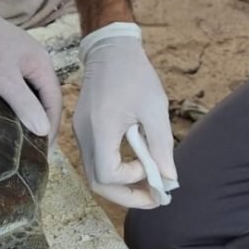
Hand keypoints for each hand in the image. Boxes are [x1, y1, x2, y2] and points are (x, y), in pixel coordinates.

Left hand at [0, 0, 60, 136]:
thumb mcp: (2, 78)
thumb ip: (24, 103)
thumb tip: (44, 130)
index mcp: (41, 64)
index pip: (55, 102)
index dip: (51, 127)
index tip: (43, 151)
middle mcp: (36, 60)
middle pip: (45, 96)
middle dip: (42, 120)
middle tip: (34, 147)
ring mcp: (21, 57)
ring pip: (31, 90)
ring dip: (29, 111)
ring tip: (22, 134)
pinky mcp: (4, 57)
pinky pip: (18, 83)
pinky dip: (17, 100)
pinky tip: (8, 111)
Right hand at [73, 23, 176, 208]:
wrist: (109, 50)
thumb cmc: (134, 75)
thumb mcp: (155, 108)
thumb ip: (161, 146)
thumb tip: (169, 179)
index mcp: (100, 128)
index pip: (107, 174)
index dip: (131, 180)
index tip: (151, 167)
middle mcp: (84, 135)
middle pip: (96, 182)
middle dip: (126, 196)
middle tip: (153, 197)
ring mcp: (80, 133)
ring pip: (93, 174)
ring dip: (120, 185)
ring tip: (147, 183)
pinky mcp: (82, 130)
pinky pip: (94, 160)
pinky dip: (114, 169)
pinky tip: (134, 163)